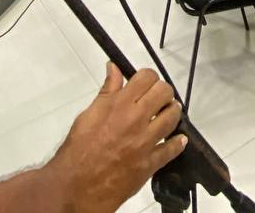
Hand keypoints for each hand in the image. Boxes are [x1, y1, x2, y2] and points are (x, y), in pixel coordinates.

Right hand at [42, 64, 185, 211]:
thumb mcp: (89, 115)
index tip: (145, 82)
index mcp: (119, 104)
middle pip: (164, 93)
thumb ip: (107, 91)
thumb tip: (113, 68)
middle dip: (163, 92)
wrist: (76, 186)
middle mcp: (136, 119)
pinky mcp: (151, 163)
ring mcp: (146, 142)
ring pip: (172, 118)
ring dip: (172, 112)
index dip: (148, 77)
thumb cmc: (78, 150)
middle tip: (157, 98)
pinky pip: (172, 149)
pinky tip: (177, 140)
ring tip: (166, 114)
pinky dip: (177, 143)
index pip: (147, 78)